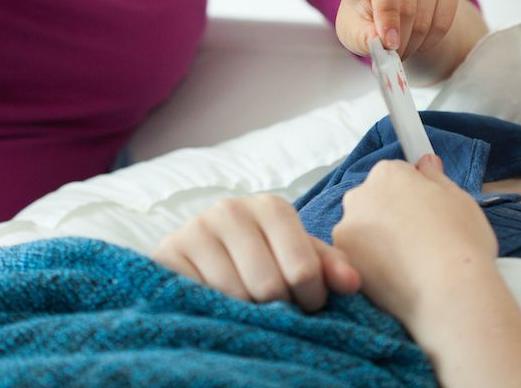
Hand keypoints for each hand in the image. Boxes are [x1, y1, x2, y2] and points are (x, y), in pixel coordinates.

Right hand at [151, 194, 360, 311]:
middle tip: (274, 310)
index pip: (303, 270)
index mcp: (271, 206)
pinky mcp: (167, 253)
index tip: (306, 305)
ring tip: (247, 307)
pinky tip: (219, 305)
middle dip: (278, 309)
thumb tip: (352, 283)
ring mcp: (195, 229)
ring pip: (235, 296)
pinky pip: (201, 298)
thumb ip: (330, 266)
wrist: (200, 256)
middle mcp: (231, 210)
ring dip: (246, 314)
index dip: (310, 299)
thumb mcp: (298, 257)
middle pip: (269, 286)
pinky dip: (215, 311)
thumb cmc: (263, 258)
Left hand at [331, 155, 496, 328]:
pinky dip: (371, 267)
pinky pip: (357, 260)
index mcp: (388, 173)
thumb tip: (426, 165)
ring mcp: (347, 230)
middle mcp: (360, 196)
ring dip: (378, 243)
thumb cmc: (460, 244)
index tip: (425, 212)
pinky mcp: (342, 263)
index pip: (396, 176)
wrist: (448, 292)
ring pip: (363, 233)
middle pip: (374, 202)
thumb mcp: (459, 199)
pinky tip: (397, 279)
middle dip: (391, 217)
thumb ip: (435, 178)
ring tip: (410, 265)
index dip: (414, 196)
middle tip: (421, 240)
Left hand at [336, 0, 461, 58]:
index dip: (388, 10)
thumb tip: (379, 41)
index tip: (388, 42)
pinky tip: (420, 39)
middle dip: (400, 35)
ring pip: (427, 10)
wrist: (388, 8)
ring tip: (402, 46)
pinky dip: (434, 36)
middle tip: (392, 54)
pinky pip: (447, 14)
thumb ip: (360, 35)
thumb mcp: (351, 27)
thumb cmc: (363, 12)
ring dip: (415, 40)